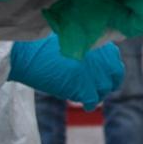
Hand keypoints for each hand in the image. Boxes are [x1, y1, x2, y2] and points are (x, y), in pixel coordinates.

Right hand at [9, 35, 124, 104]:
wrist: (26, 54)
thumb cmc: (41, 44)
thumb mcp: (69, 39)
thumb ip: (85, 48)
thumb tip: (92, 63)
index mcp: (97, 42)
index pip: (115, 58)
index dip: (110, 68)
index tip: (105, 74)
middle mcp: (101, 57)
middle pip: (116, 75)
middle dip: (109, 82)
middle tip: (100, 89)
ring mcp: (95, 73)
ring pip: (104, 90)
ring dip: (97, 94)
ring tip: (85, 95)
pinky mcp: (85, 88)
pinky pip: (93, 101)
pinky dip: (89, 104)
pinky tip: (83, 104)